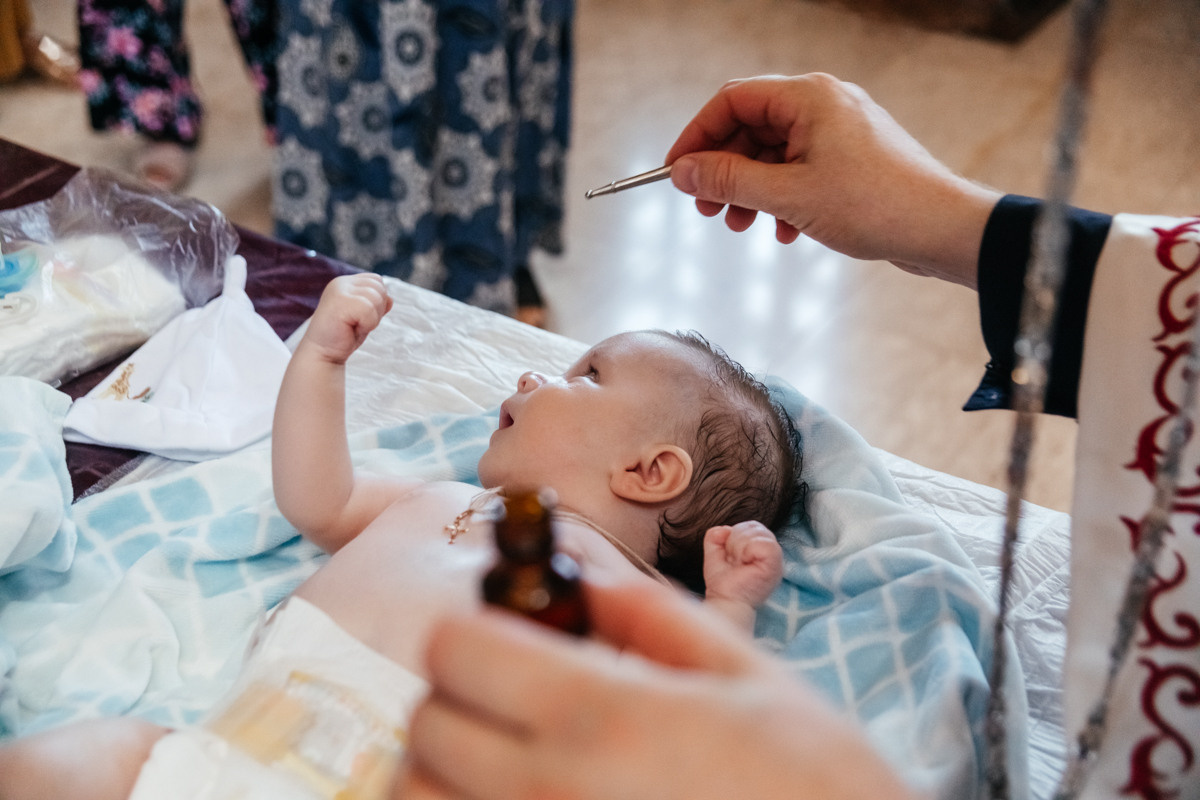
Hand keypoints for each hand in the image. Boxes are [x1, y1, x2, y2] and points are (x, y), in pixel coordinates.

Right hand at [302, 273, 393, 363]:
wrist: (322, 353)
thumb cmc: (342, 336)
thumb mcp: (364, 317)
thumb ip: (375, 305)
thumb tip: (391, 299)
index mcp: (346, 283)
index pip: (376, 280)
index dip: (378, 301)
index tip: (361, 316)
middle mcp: (341, 283)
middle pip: (379, 287)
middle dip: (377, 310)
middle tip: (357, 323)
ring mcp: (339, 290)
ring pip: (376, 298)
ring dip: (371, 318)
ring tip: (354, 325)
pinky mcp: (340, 301)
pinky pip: (369, 309)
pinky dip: (367, 324)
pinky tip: (352, 328)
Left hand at [395, 580, 919, 799]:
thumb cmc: (809, 781)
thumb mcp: (746, 675)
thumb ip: (651, 616)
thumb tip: (582, 580)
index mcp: (598, 714)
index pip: (455, 648)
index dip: (472, 629)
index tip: (506, 637)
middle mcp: (547, 789)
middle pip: (426, 725)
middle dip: (457, 696)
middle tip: (510, 697)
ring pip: (420, 798)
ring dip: (445, 770)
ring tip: (503, 760)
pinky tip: (518, 799)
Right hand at [665, 73, 1000, 287]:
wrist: (941, 229)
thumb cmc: (875, 204)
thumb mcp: (788, 196)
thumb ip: (729, 180)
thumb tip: (683, 171)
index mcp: (808, 97)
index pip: (732, 101)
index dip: (697, 137)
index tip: (676, 173)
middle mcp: (824, 104)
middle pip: (751, 127)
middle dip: (724, 171)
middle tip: (706, 209)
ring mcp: (840, 131)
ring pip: (774, 154)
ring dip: (750, 190)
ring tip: (742, 226)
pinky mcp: (852, 159)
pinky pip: (800, 170)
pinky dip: (781, 198)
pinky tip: (783, 232)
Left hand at [703, 521, 783, 607]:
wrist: (724, 601)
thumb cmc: (723, 582)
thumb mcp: (714, 553)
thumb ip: (716, 536)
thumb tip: (724, 529)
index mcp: (761, 548)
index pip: (752, 525)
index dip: (735, 535)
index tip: (731, 556)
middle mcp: (771, 552)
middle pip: (754, 525)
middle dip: (735, 541)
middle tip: (734, 561)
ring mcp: (776, 559)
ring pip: (757, 532)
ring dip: (739, 547)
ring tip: (739, 563)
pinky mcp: (775, 565)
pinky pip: (762, 543)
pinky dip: (747, 551)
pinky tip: (745, 564)